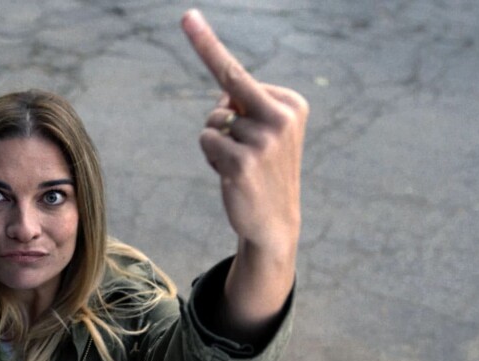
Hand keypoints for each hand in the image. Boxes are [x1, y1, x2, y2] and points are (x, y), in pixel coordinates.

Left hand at [182, 9, 306, 258]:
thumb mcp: (264, 131)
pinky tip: (232, 174)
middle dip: (208, 54)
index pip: (237, 74)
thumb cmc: (263, 169)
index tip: (188, 15)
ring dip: (216, 142)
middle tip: (188, 18)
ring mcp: (264, 140)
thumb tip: (224, 98)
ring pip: (212, 121)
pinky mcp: (244, 162)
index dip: (208, 47)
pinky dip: (211, 157)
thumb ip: (243, 106)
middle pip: (228, 84)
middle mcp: (282, 117)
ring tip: (239, 163)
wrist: (274, 222)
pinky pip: (207, 142)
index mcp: (291, 104)